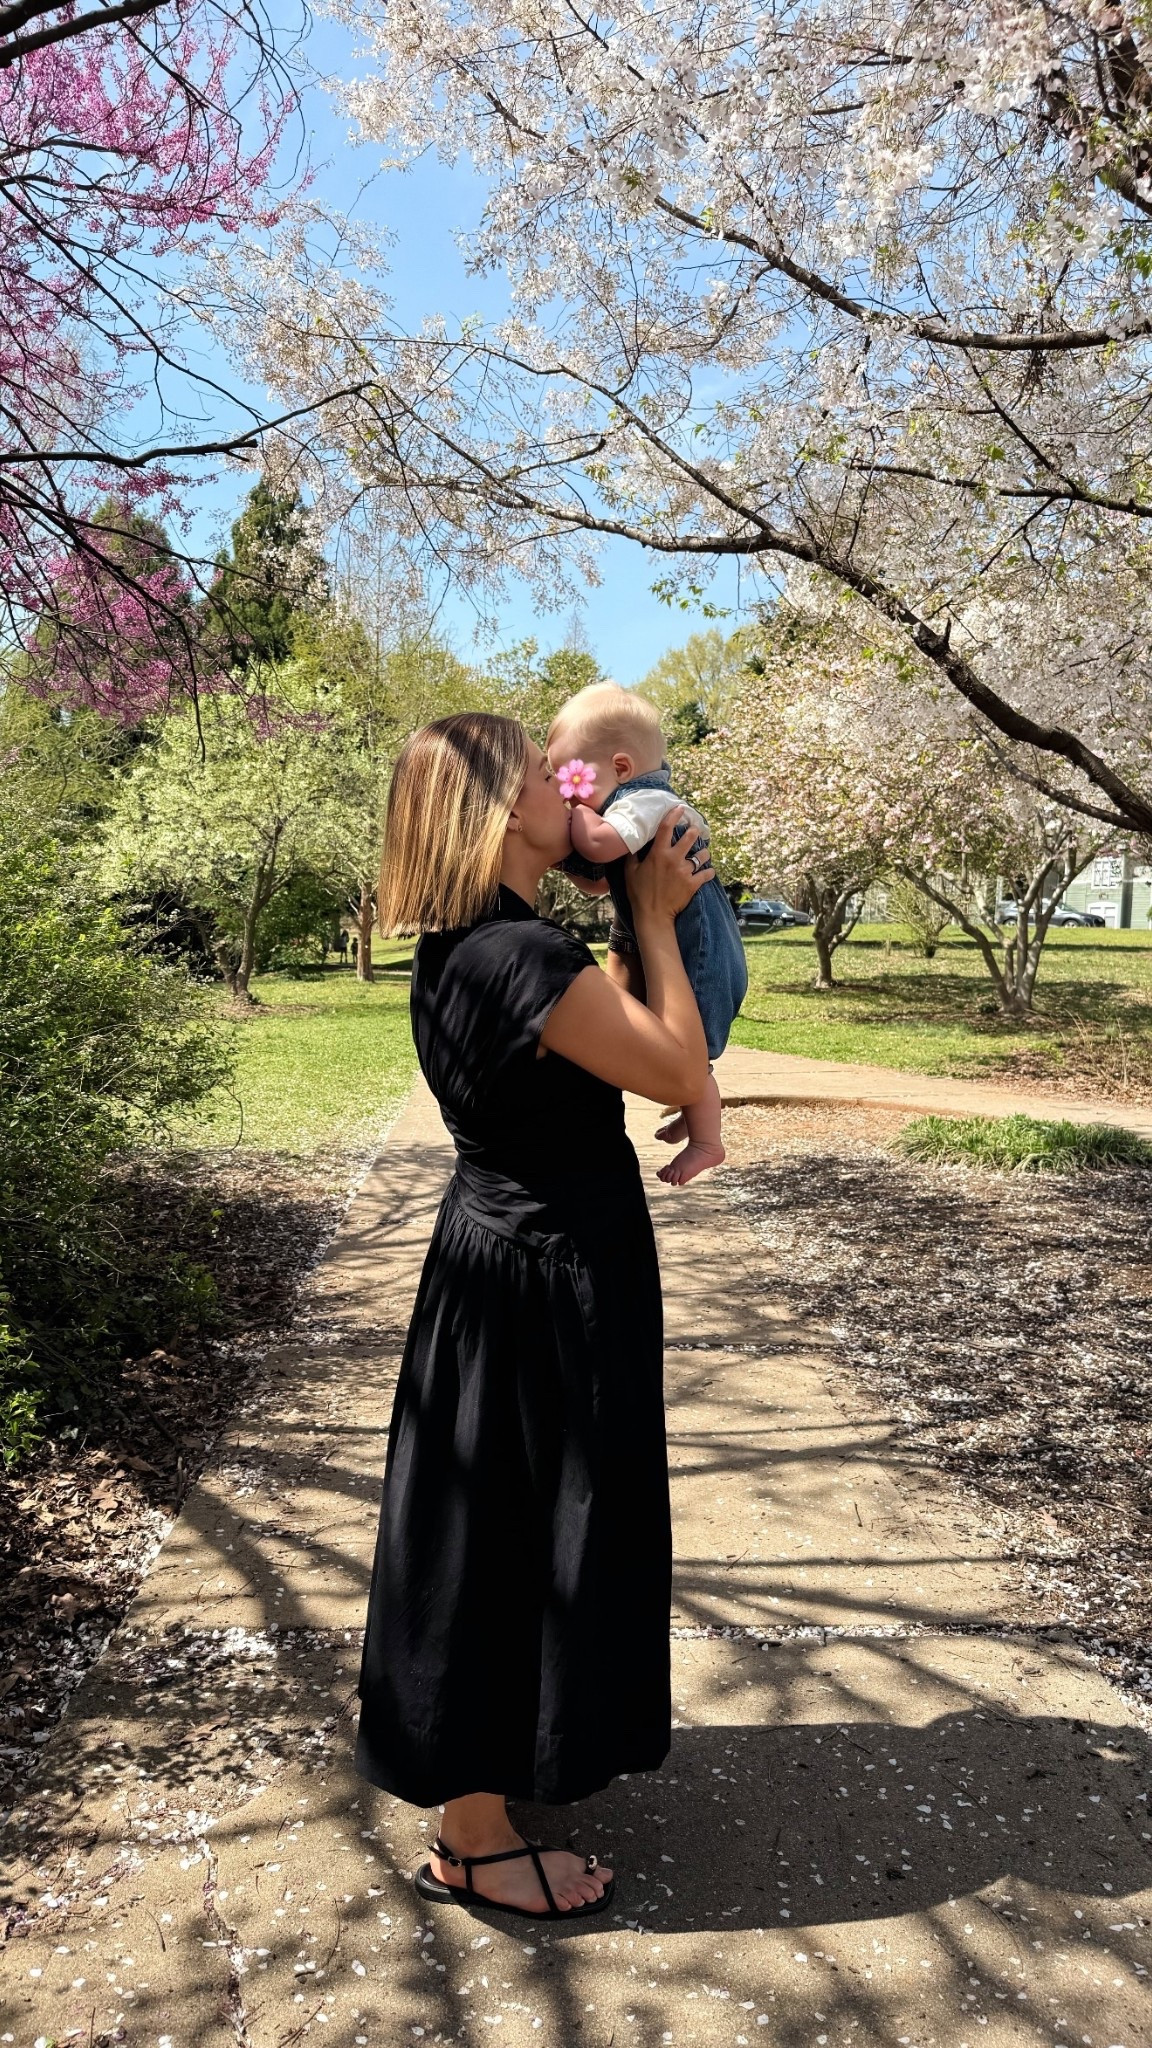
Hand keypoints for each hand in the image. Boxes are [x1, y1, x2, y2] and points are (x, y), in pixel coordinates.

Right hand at [626, 808, 713, 922]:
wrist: (653, 915)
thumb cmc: (639, 893)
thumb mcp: (630, 872)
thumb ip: (632, 855)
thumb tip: (632, 844)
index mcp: (658, 854)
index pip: (667, 827)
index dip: (674, 815)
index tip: (680, 808)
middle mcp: (674, 859)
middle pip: (691, 837)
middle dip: (695, 831)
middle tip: (695, 831)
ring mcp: (685, 871)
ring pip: (703, 855)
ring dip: (704, 853)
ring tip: (703, 854)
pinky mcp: (693, 884)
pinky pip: (707, 874)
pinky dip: (709, 872)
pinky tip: (708, 872)